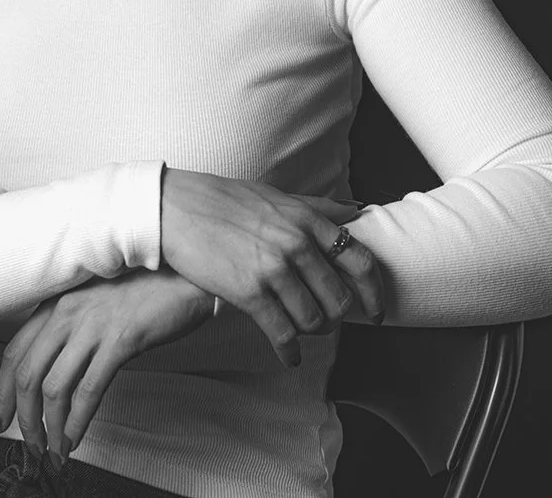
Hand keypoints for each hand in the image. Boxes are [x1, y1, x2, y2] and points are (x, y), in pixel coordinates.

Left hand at [0, 267, 213, 465]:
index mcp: (57, 302)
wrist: (183, 274)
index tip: (1, 419)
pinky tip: (75, 439)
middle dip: (22, 418)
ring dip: (48, 427)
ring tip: (53, 449)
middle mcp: (68, 312)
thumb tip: (49, 371)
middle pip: (26, 374)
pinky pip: (88, 391)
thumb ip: (69, 328)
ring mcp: (93, 326)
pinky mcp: (120, 341)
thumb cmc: (142, 290)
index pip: (13, 352)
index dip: (2, 392)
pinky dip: (77, 423)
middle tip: (28, 443)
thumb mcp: (93, 302)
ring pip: (53, 387)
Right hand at [161, 169, 383, 365]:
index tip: (376, 310)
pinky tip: (288, 355)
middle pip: (340, 299)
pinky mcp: (249, 292)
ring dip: (311, 333)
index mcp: (307, 219)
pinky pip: (283, 334)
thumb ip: (318, 207)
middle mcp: (296, 243)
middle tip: (326, 322)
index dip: (375, 292)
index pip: (360, 261)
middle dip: (336, 317)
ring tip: (302, 332)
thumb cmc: (225, 200)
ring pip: (314, 320)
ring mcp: (273, 269)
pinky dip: (290, 351)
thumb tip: (357, 210)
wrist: (175, 209)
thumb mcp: (277, 196)